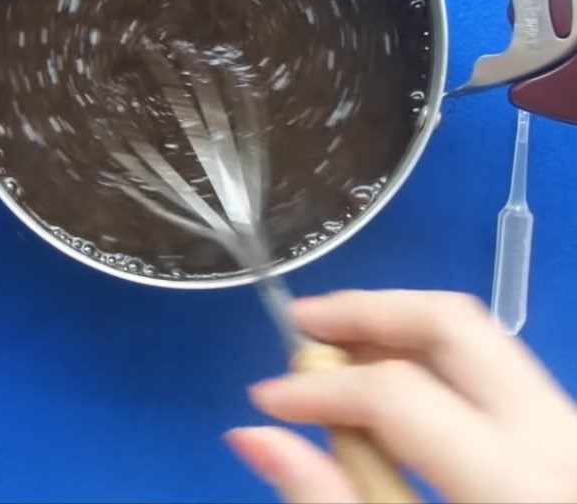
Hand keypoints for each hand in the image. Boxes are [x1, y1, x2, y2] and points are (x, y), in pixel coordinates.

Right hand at [227, 290, 576, 502]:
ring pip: (473, 333)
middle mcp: (558, 436)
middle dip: (366, 312)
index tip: (265, 397)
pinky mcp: (561, 429)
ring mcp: (567, 427)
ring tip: (333, 345)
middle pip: (450, 324)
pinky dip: (427, 356)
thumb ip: (330, 502)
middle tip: (302, 321)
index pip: (400, 395)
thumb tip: (253, 436)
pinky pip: (487, 365)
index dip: (321, 389)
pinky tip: (387, 379)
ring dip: (395, 327)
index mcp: (521, 484)